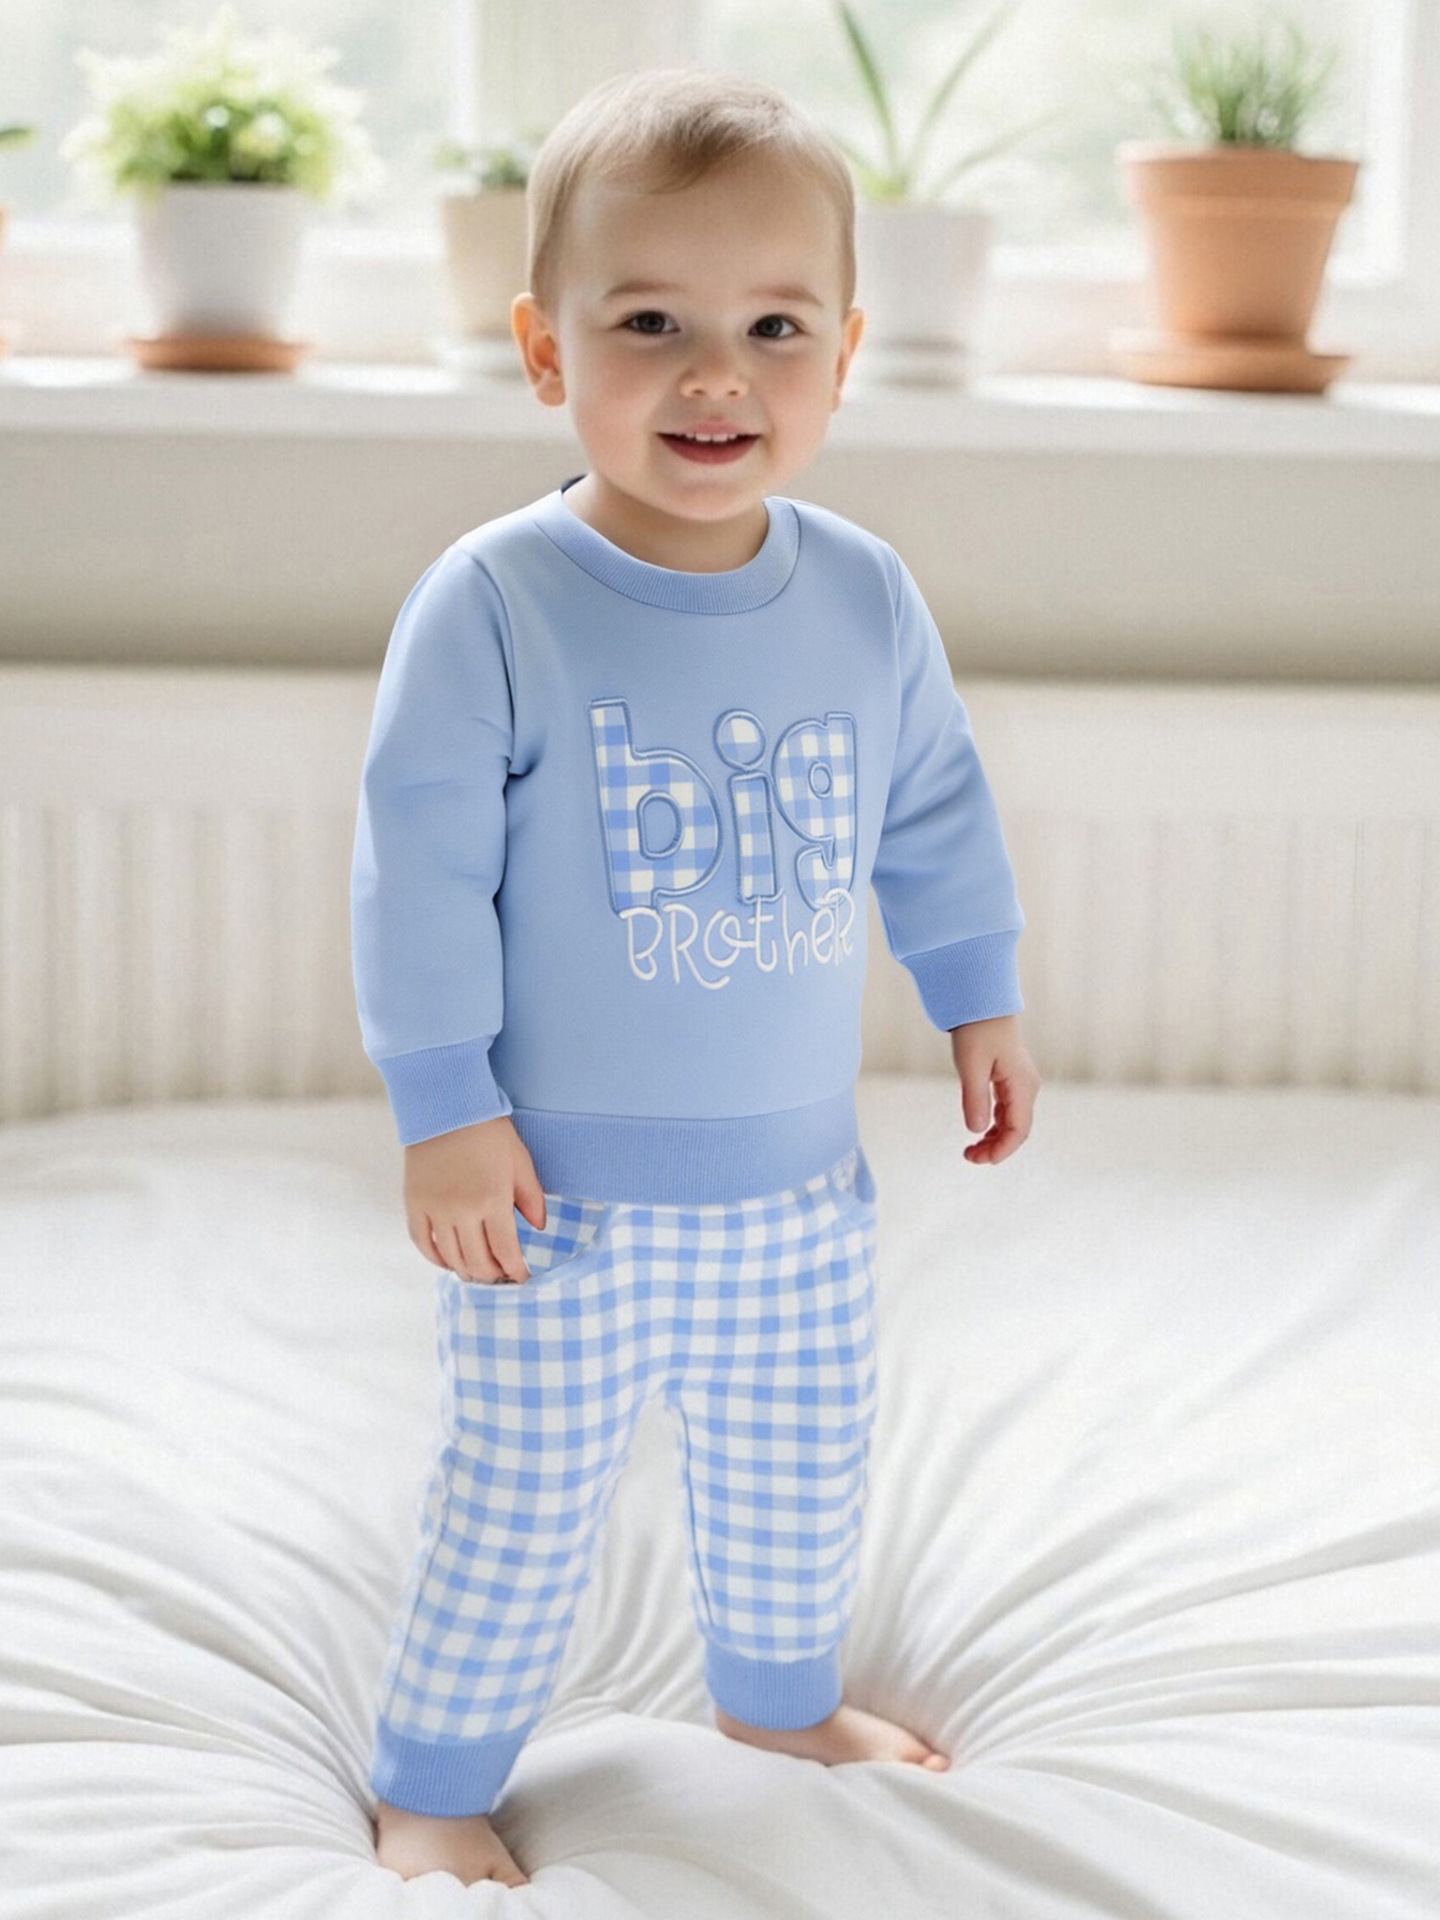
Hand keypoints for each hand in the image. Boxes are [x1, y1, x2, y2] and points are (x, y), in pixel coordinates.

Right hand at [403, 1115, 546, 1282]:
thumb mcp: (520, 1162)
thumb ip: (532, 1198)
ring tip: (478, 1273)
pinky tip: (448, 1262)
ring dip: (466, 1272)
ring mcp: (435, 1209)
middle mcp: (462, 1210)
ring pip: (450, 1258)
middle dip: (492, 1276)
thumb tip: (539, 1228)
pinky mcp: (414, 1203)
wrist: (447, 1108)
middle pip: (477, 1262)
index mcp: (493, 1200)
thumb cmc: (490, 1132)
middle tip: (500, 1278)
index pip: (506, 1252)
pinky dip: (435, 1258)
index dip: (515, 1271)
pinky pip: (422, 1243)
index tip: (521, 1278)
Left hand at [949, 1014, 1039, 1165]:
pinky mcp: (1012, 1079)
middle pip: (1017, 1130)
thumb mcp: (970, 1065)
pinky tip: (980, 1132)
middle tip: (968, 1157)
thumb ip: (975, 1099)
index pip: (1018, 1130)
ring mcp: (1021, 1083)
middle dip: (996, 1148)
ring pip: (1013, 1122)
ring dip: (995, 1139)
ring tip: (971, 1150)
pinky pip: (1008, 1111)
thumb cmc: (976, 1030)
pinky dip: (995, 1125)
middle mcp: (1027, 1087)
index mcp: (1022, 1085)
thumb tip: (976, 1131)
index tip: (980, 1160)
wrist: (982, 1002)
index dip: (1002, 1150)